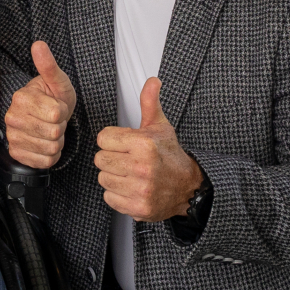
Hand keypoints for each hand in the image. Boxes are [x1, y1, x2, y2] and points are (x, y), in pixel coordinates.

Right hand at [4, 41, 76, 168]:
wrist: (45, 118)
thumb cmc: (53, 98)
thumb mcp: (58, 81)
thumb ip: (49, 65)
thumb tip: (39, 45)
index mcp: (21, 98)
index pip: (56, 114)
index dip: (63, 112)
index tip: (56, 106)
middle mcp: (12, 117)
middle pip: (54, 133)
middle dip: (60, 128)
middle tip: (54, 119)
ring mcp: (12, 137)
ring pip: (51, 148)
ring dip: (56, 142)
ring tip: (49, 131)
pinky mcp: (16, 153)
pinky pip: (44, 162)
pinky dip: (50, 156)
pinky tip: (45, 143)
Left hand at [94, 78, 202, 222]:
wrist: (189, 188)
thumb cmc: (171, 156)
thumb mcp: (160, 126)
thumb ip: (149, 102)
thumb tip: (152, 81)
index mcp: (144, 144)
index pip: (103, 138)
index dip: (112, 140)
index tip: (123, 144)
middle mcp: (142, 167)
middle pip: (100, 159)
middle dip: (111, 158)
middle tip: (126, 159)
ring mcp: (140, 189)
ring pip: (103, 178)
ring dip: (113, 176)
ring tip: (129, 173)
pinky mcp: (138, 208)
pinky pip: (109, 197)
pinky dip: (117, 194)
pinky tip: (131, 187)